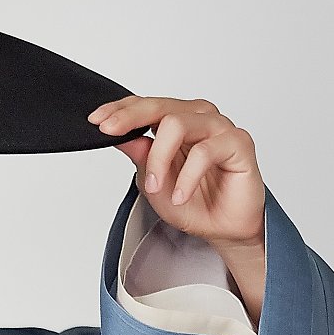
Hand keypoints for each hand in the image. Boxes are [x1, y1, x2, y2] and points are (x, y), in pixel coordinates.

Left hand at [87, 96, 264, 250]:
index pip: (146, 105)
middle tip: (109, 132)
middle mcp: (198, 118)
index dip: (120, 110)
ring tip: (154, 186)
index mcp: (177, 122)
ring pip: (178, 124)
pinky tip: (180, 196)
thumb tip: (119, 137)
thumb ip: (140, 156)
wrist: (225, 229)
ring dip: (159, 158)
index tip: (95, 121)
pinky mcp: (238, 142)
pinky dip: (187, 177)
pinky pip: (204, 151)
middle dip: (130, 118)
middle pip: (160, 105)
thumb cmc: (194, 204)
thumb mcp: (153, 183)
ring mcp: (219, 128)